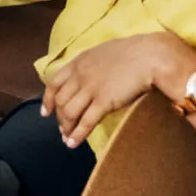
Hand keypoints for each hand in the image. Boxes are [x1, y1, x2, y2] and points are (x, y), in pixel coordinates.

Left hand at [42, 31, 195, 148]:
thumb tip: (95, 74)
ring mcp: (90, 89)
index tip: (45, 112)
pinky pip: (86, 121)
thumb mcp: (105, 52)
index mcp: (79, 62)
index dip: (48, 99)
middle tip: (61, 130)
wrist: (149, 56)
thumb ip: (94, 64)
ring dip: (66, 128)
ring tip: (67, 139)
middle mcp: (80, 75)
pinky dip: (77, 134)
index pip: (54, 83)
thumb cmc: (134, 52)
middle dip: (59, 118)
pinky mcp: (103, 101)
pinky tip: (73, 143)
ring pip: (70, 112)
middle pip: (61, 101)